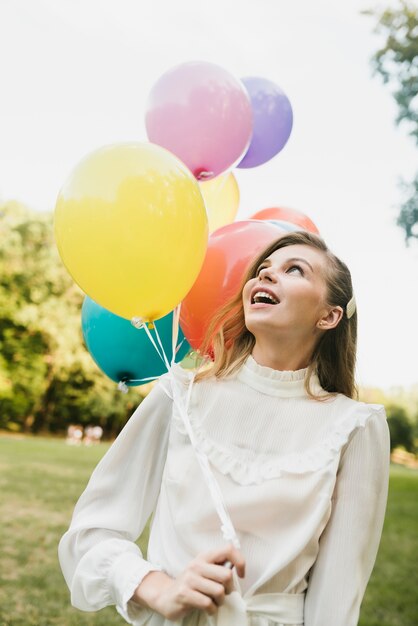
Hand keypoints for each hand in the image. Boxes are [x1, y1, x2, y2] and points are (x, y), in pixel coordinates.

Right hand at [131, 544, 245, 620]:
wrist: (166, 596)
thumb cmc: (191, 584)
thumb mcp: (204, 571)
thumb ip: (219, 567)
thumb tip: (238, 567)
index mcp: (204, 557)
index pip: (228, 550)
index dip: (240, 561)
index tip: (241, 574)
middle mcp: (197, 565)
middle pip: (226, 575)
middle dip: (229, 589)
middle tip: (223, 593)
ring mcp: (189, 579)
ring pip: (219, 591)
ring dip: (220, 601)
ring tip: (214, 601)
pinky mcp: (184, 593)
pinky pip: (208, 603)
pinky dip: (211, 609)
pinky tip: (207, 608)